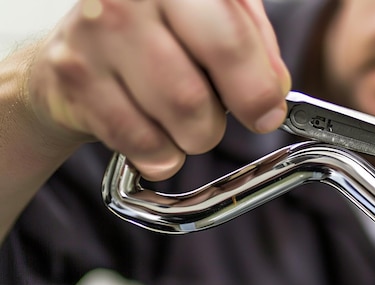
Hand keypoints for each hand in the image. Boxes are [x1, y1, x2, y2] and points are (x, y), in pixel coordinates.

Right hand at [27, 0, 290, 179]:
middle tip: (214, 117)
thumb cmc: (162, 28)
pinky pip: (140, 143)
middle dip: (215, 124)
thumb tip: (275, 89)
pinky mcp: (73, 77)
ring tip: (179, 117)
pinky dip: (160, 152)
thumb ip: (255, 45)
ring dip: (190, 137)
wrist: (83, 42)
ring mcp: (93, 37)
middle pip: (193, 97)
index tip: (266, 113)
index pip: (229, 44)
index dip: (256, 91)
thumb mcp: (218, 16)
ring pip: (168, 123)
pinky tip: (154, 130)